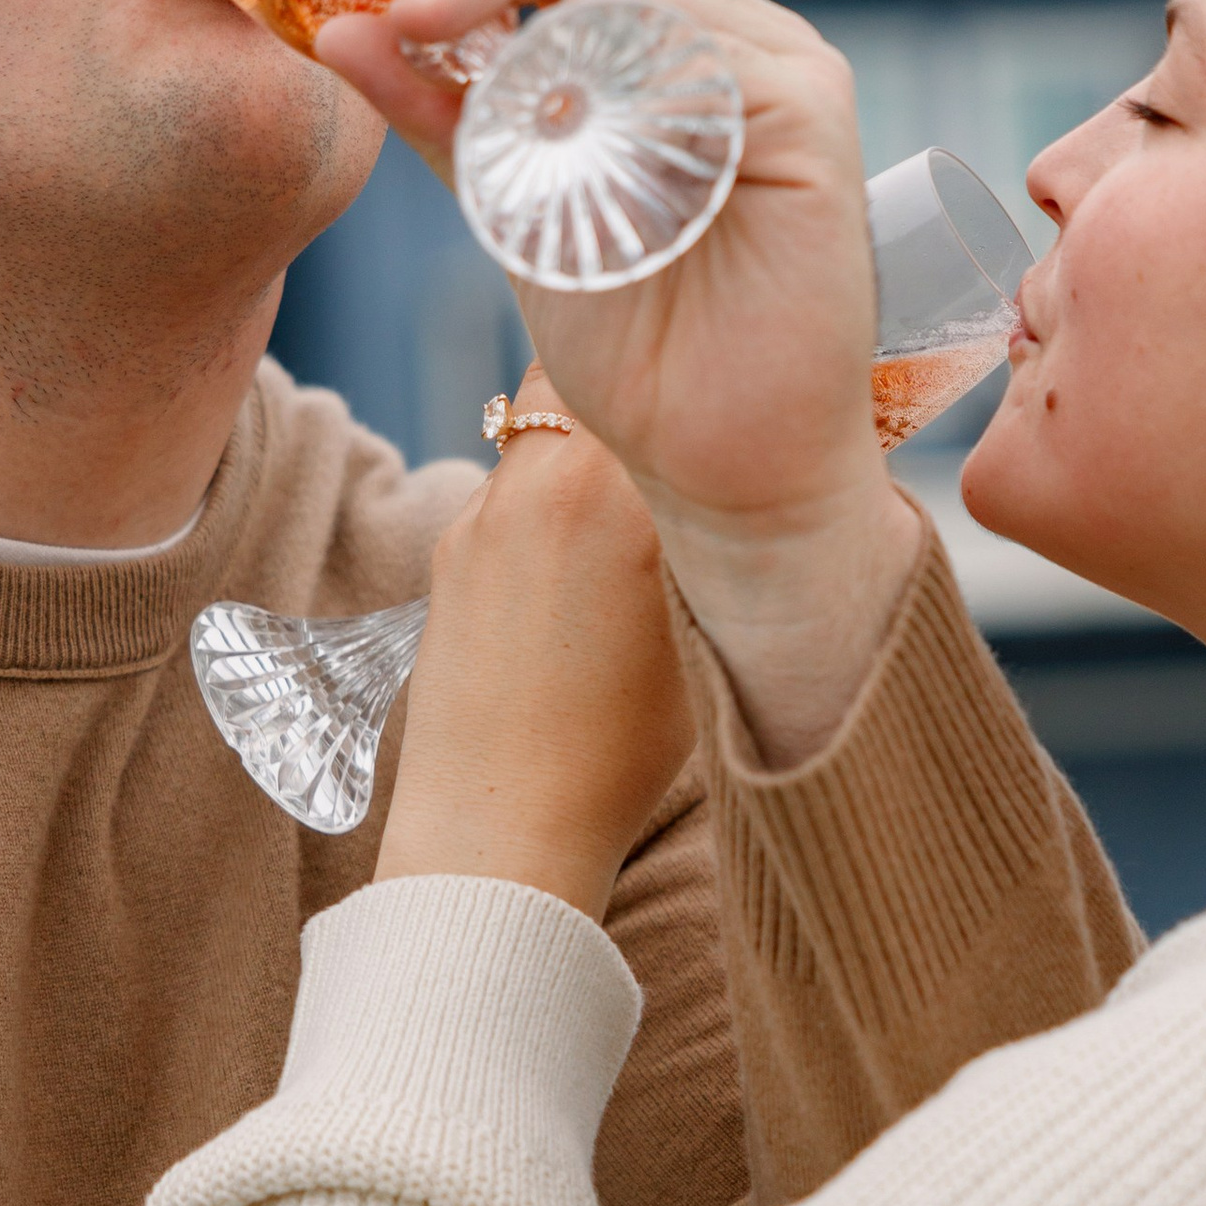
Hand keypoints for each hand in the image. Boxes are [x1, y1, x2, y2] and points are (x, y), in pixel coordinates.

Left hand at [321, 0, 877, 539]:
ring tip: (477, 95)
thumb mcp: (513, 208)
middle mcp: (734, 37)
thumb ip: (442, 118)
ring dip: (539, 25)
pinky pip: (701, 54)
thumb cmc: (637, 345)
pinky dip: (616, 81)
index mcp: (668, 43)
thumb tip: (341, 30)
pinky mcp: (814, 119)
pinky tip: (564, 131)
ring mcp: (782, 70)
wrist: (717, 460)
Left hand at [375, 372, 695, 923]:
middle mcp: (548, 478)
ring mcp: (488, 508)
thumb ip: (729, 540)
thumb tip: (754, 482)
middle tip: (684, 439)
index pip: (675, 384)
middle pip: (601, 377)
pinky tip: (576, 574)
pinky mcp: (451, 544)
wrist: (499, 828)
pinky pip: (515, 486)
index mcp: (625, 493)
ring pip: (549, 424)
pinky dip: (552, 503)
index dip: (707, 389)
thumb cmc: (625, 750)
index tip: (737, 411)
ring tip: (632, 510)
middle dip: (643, 398)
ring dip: (593, 443)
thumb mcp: (709, 632)